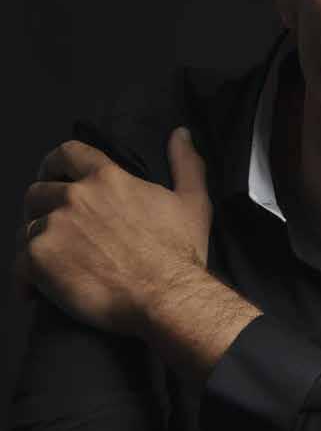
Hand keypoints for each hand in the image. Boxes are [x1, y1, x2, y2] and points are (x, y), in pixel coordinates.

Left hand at [14, 127, 212, 338]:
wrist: (165, 296)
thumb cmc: (179, 253)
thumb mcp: (192, 201)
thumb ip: (185, 163)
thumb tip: (181, 134)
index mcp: (107, 179)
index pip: (67, 154)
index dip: (53, 163)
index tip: (50, 175)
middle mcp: (76, 197)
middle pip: (38, 192)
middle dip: (40, 209)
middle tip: (52, 230)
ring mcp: (54, 227)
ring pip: (27, 229)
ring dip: (36, 244)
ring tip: (51, 265)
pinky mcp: (40, 260)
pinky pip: (18, 265)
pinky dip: (24, 279)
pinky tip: (34, 292)